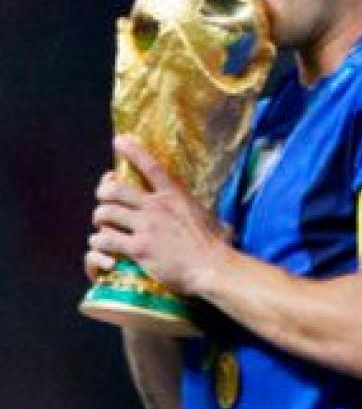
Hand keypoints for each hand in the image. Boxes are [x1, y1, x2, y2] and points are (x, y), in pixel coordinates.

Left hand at [86, 135, 228, 293]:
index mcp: (175, 196)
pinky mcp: (138, 248)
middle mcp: (157, 207)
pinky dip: (99, 240)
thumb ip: (194, 209)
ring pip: (106, 213)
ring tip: (101, 223)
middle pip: (116, 189)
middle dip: (104, 193)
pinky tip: (101, 243)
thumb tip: (200, 210)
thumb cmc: (216, 246)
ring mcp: (147, 227)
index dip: (133, 151)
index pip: (151, 166)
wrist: (212, 268)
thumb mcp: (207, 217)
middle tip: (104, 199)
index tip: (120, 140)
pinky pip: (106, 238)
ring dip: (99, 217)